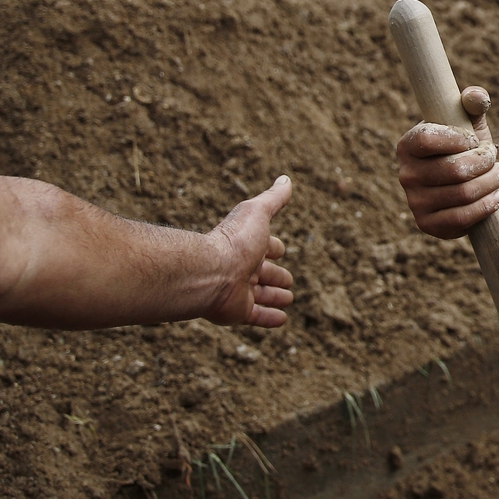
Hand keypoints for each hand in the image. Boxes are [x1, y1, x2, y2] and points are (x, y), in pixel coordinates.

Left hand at [203, 176, 295, 326]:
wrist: (210, 272)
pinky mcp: (239, 311)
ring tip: (288, 299)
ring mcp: (240, 291)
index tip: (280, 251)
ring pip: (262, 295)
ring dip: (275, 296)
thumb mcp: (257, 213)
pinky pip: (257, 316)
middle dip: (276, 275)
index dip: (274, 248)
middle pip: (263, 273)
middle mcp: (243, 267)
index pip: (265, 247)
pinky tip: (282, 319)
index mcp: (247, 245)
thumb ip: (273, 198)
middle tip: (288, 280)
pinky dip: (270, 318)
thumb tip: (285, 179)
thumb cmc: (234, 241)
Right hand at [396, 86, 498, 238]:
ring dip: (491, 182)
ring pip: (463, 193)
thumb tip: (477, 96)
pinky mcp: (428, 225)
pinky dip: (486, 205)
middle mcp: (406, 175)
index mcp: (408, 145)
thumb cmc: (468, 146)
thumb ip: (473, 102)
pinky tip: (498, 196)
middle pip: (455, 170)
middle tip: (493, 159)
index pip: (429, 139)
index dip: (461, 139)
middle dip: (484, 162)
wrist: (471, 181)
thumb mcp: (470, 121)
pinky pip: (462, 217)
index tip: (475, 140)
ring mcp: (415, 202)